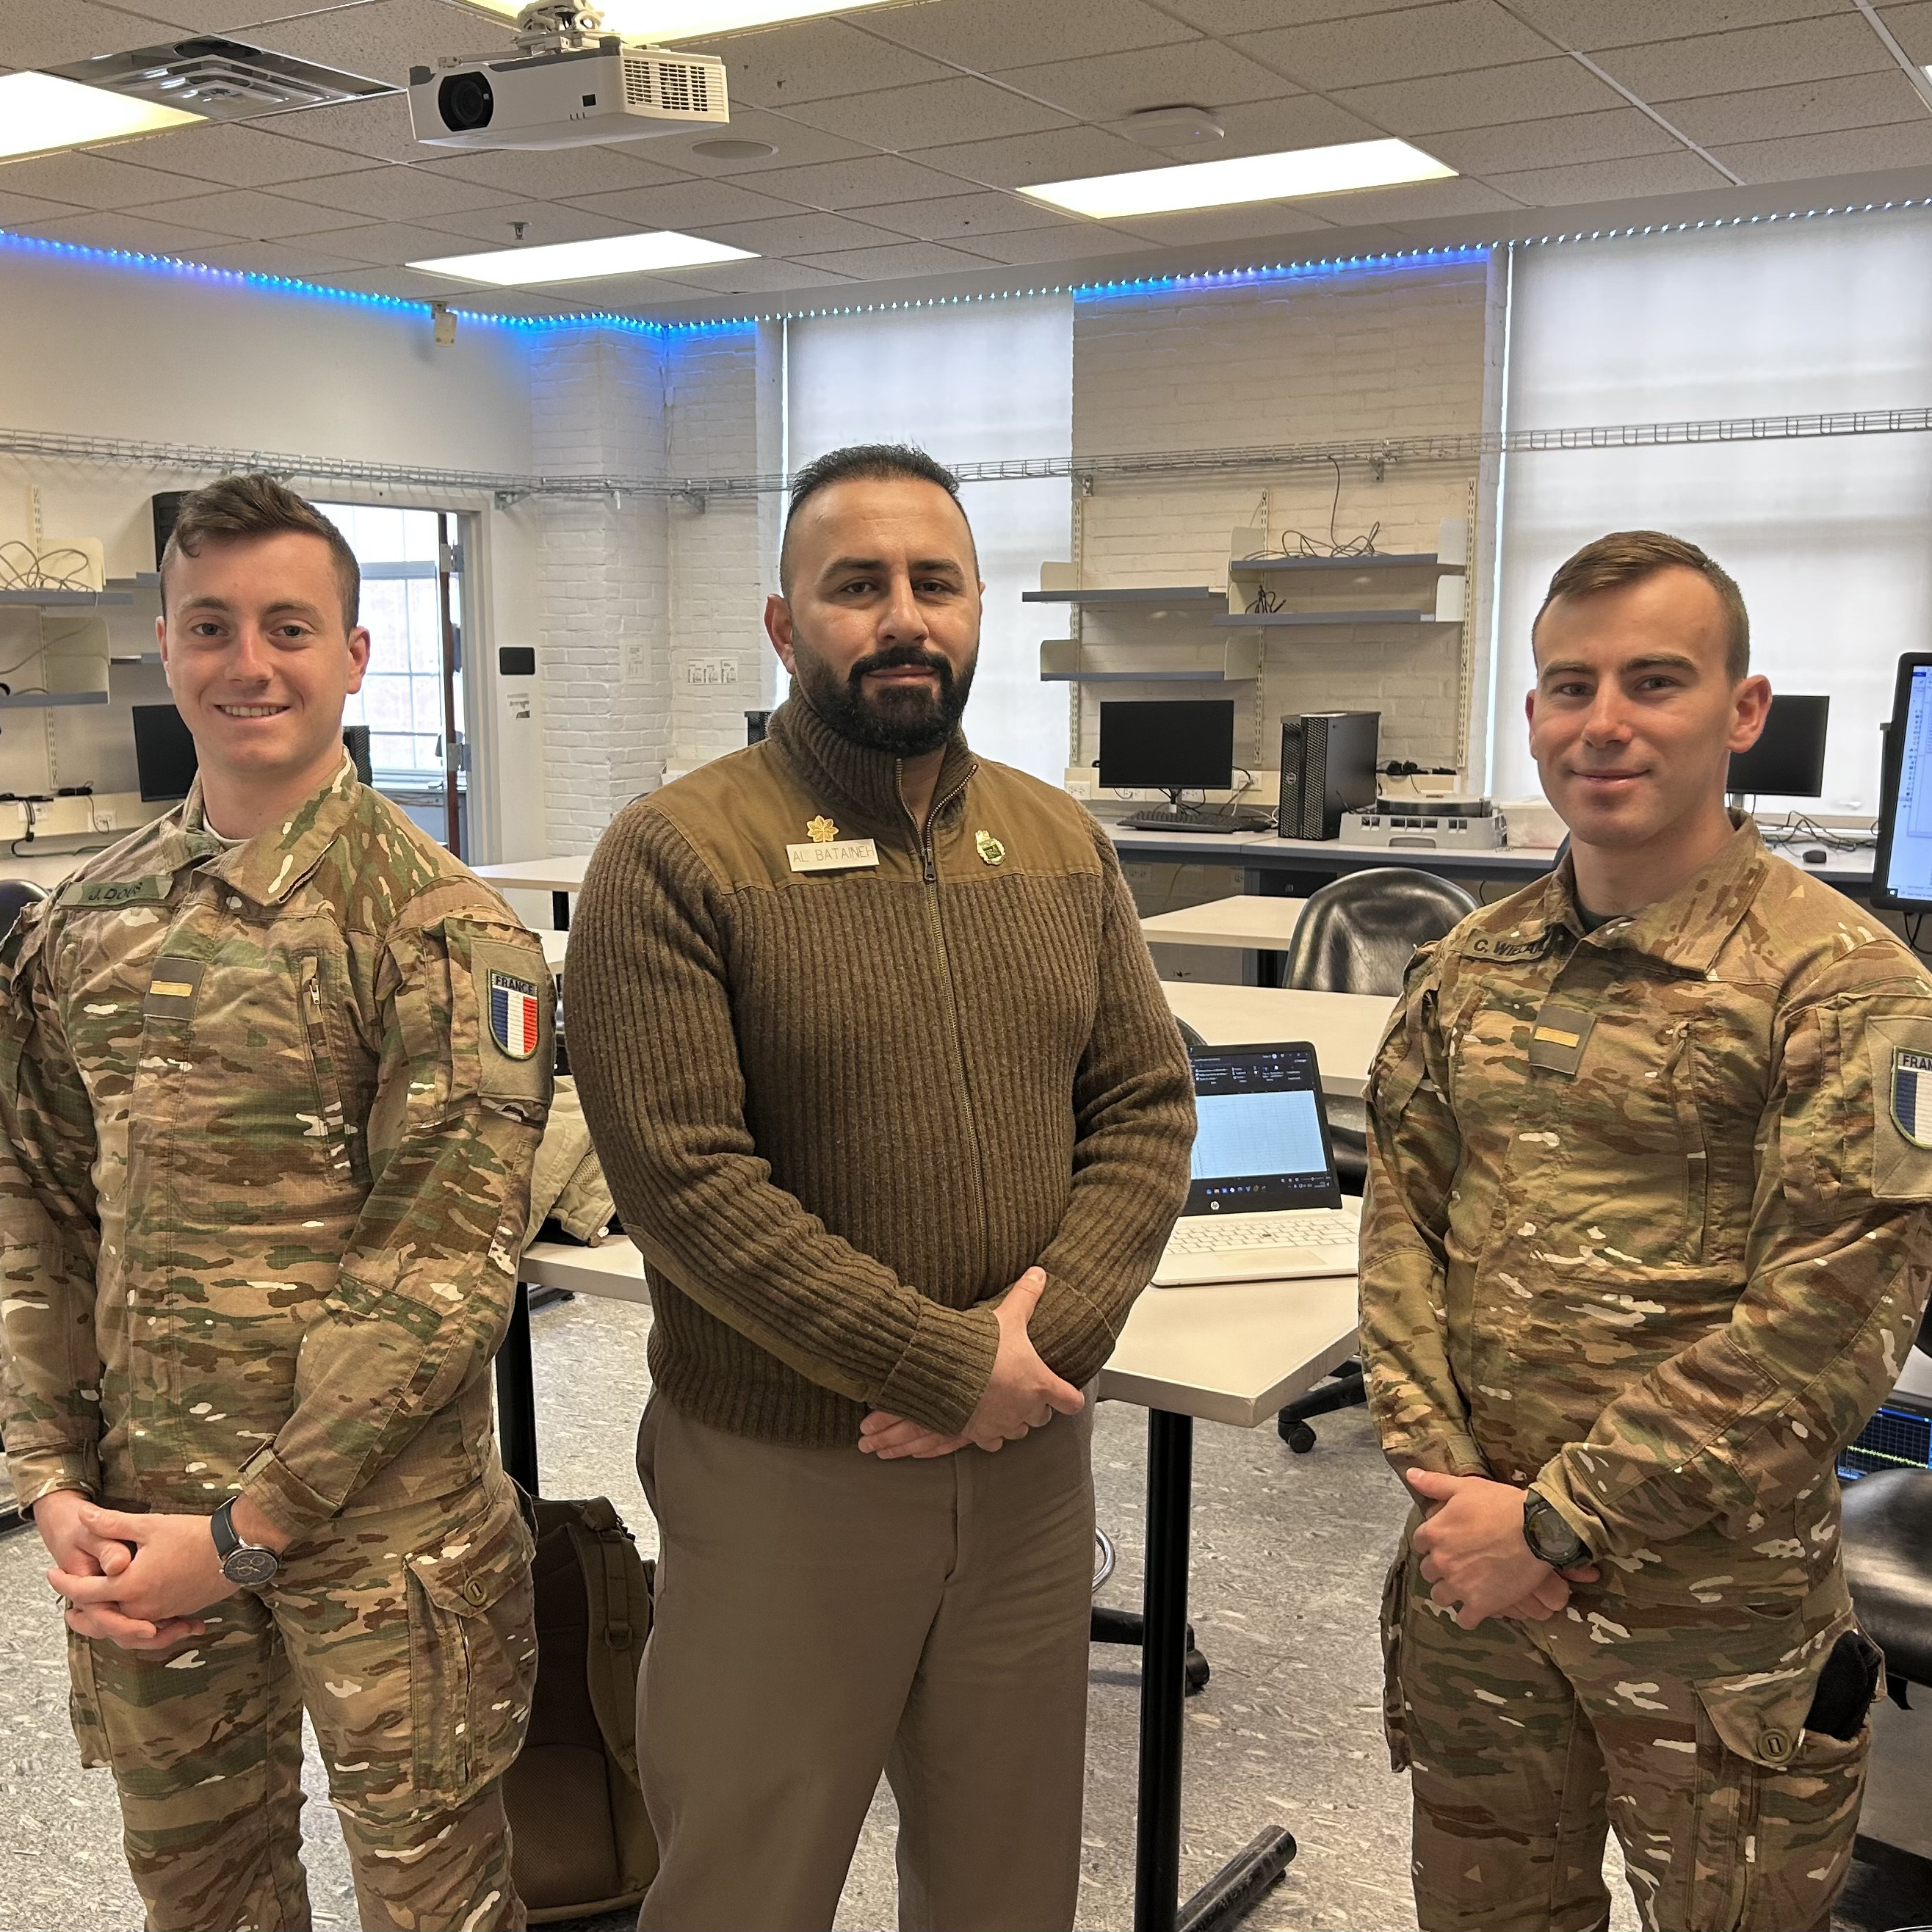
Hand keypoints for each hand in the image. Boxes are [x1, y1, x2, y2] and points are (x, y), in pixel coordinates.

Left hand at [33, 1491, 186, 1649]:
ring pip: (121, 1629)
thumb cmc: (193, 1535)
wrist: (235, 1550)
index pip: (85, 1590)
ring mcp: (159, 1614)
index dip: (64, 1583)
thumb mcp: (149, 1525)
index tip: (50, 1574)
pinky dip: (132, 1628)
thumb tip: (82, 1514)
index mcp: (130, 1585)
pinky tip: (130, 1618)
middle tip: (66, 1607)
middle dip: (80, 1614)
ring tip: (94, 1616)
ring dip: (104, 1624)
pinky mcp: (175, 1614)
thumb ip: (112, 1523)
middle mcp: (141, 1607)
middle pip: (99, 1618)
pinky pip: (145, 1629)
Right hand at [858, 1268, 1083, 1458]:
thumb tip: (1039, 1273)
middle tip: (1025, 1390)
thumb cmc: (983, 1346)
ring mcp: (1003, 1424)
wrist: (948, 1371)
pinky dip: (991, 1434)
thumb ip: (1027, 1295)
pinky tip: (985, 1421)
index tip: (1065, 1392)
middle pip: (1043, 1417)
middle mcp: (1026, 1409)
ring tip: (1006, 1404)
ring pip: (1019, 1431)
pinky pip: (993, 1442)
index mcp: (1041, 1384)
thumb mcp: (1009, 1316)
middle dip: (1037, 1406)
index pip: (1072, 1401)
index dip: (1070, 1396)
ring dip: (1016, 1420)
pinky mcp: (980, 1433)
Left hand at [1407, 1469, 1599, 1629]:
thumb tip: (1410, 1474)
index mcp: (1434, 1533)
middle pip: (1429, 1572)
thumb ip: (1434, 1483)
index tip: (1448, 1542)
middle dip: (1441, 1568)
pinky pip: (1464, 1620)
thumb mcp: (1465, 1487)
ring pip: (1440, 1597)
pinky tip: (1479, 1606)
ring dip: (1450, 1593)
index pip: (1419, 1544)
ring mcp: (1459, 1585)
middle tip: (1460, 1563)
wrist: (1537, 1530)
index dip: (1433, 1543)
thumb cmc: (1501, 1504)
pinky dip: (1469, 1616)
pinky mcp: (1480, 1605)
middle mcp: (1441, 1561)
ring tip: (1467, 1586)